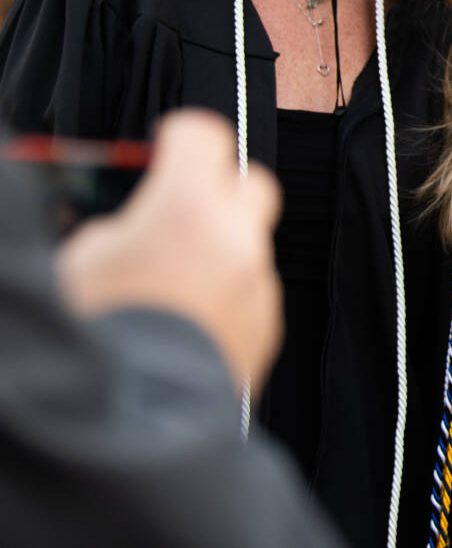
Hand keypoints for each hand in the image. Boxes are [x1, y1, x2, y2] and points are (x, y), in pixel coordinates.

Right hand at [56, 111, 284, 392]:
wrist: (132, 421)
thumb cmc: (99, 333)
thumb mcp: (79, 263)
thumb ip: (115, 229)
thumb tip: (129, 228)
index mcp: (188, 206)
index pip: (203, 135)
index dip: (180, 139)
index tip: (164, 146)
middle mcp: (236, 237)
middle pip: (248, 183)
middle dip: (217, 188)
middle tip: (178, 207)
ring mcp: (258, 283)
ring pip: (251, 244)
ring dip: (218, 249)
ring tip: (170, 277)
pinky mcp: (267, 327)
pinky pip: (252, 293)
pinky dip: (226, 295)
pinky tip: (187, 318)